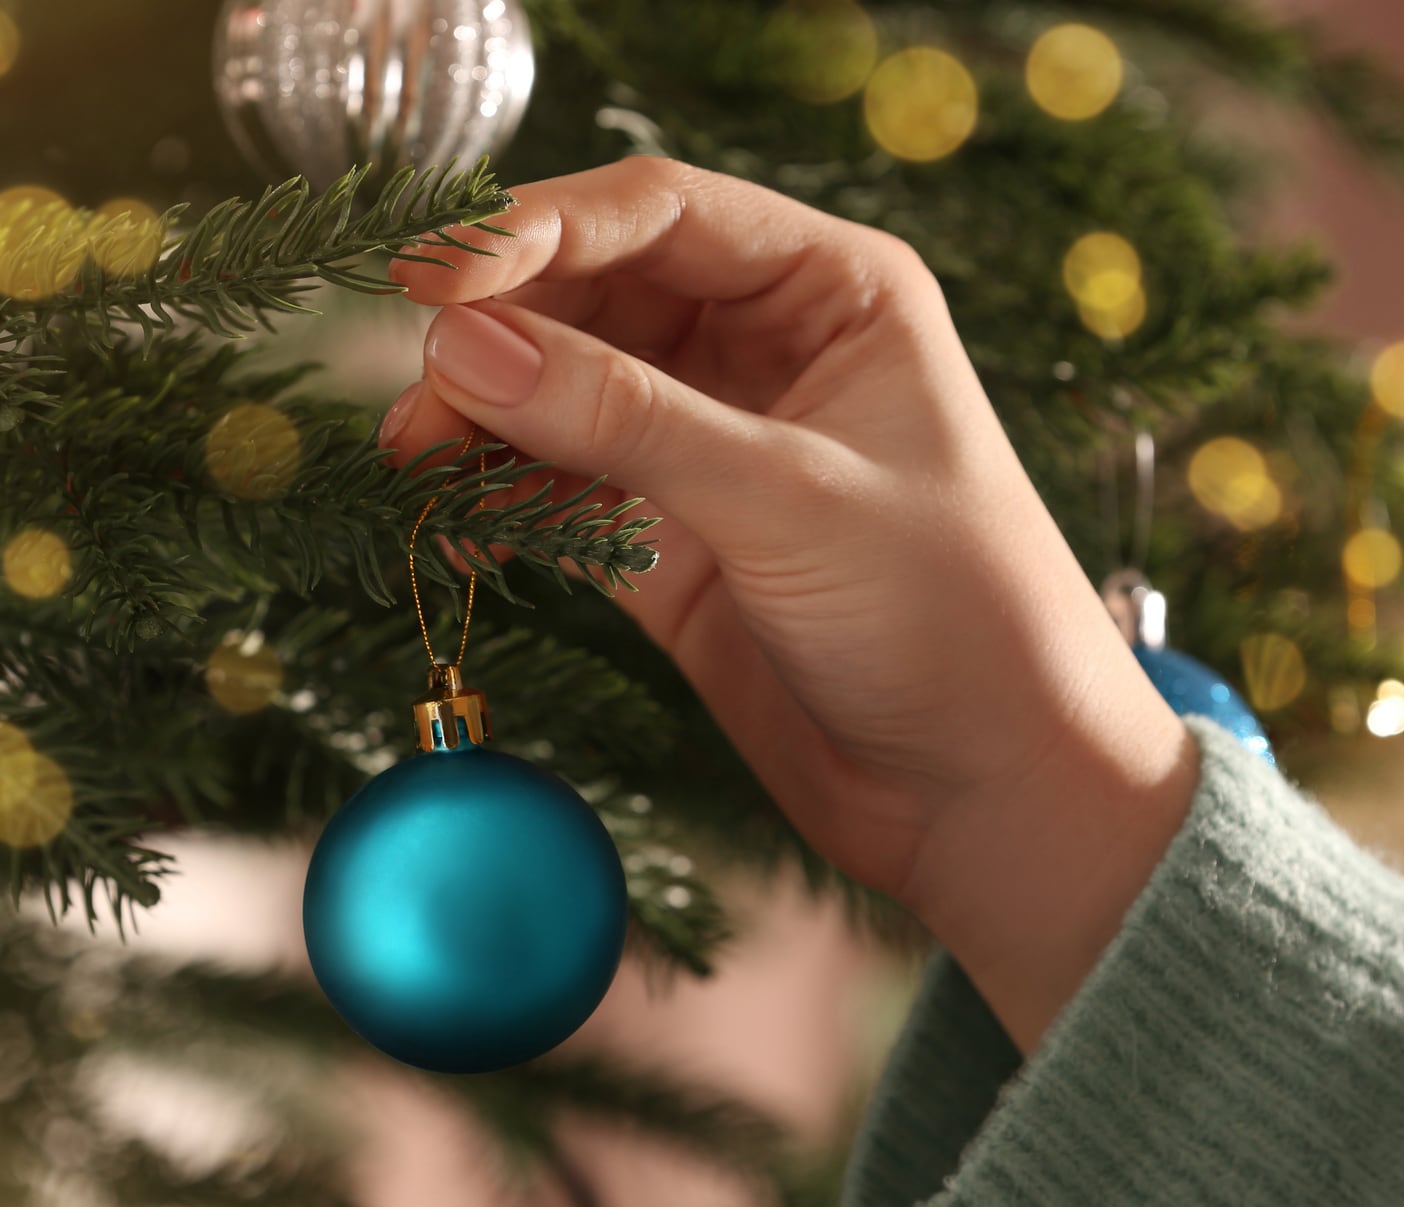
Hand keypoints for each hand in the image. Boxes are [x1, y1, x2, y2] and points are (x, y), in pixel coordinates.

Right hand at [380, 157, 1198, 1049]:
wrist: (990, 797)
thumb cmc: (955, 619)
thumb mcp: (787, 499)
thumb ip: (621, 419)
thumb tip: (461, 347)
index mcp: (833, 291)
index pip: (658, 213)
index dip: (535, 229)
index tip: (431, 277)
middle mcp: (765, 351)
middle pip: (594, 295)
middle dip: (497, 330)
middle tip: (417, 384)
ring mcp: (711, 448)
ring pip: (562, 393)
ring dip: (482, 417)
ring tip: (412, 459)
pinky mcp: (669, 544)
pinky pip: (560, 490)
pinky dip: (500, 498)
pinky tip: (450, 518)